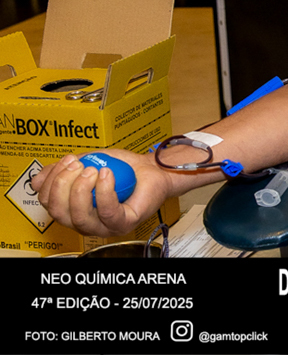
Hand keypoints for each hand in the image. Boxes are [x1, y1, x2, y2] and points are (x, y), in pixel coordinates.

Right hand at [32, 149, 171, 236]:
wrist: (152, 169)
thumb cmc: (122, 169)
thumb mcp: (86, 162)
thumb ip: (61, 171)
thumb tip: (37, 181)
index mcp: (72, 210)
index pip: (48, 203)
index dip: (51, 180)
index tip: (68, 160)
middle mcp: (86, 222)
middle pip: (59, 213)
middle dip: (63, 185)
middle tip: (80, 165)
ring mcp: (105, 225)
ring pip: (80, 218)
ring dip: (81, 190)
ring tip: (94, 170)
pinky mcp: (124, 223)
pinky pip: (108, 212)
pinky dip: (104, 192)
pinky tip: (107, 175)